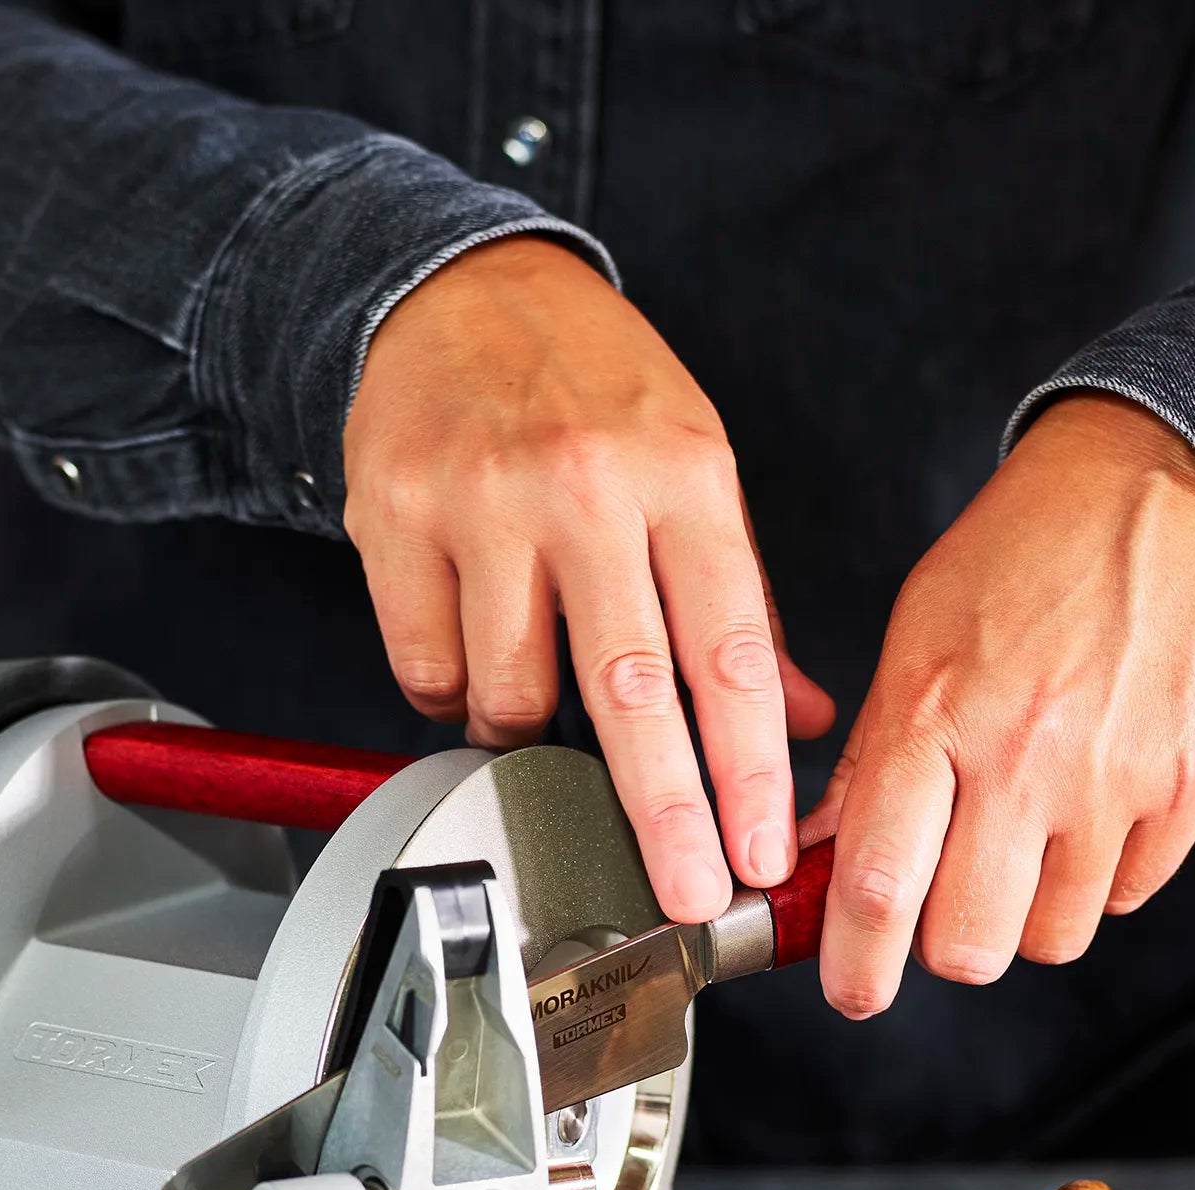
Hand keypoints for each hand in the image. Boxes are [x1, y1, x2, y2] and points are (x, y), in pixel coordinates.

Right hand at [343, 236, 834, 920]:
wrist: (456, 290)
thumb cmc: (587, 386)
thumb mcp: (693, 463)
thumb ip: (740, 597)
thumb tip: (798, 718)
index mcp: (681, 475)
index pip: (728, 649)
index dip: (746, 769)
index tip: (757, 850)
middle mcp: (583, 487)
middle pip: (628, 689)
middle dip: (663, 810)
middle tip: (684, 892)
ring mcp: (482, 504)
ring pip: (511, 695)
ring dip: (531, 736)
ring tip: (541, 701)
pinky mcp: (395, 521)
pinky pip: (425, 671)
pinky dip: (452, 696)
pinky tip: (471, 656)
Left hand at [804, 391, 1194, 1017]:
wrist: (1160, 487)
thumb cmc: (1018, 558)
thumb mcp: (911, 642)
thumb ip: (866, 763)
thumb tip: (817, 860)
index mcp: (933, 717)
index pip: (877, 884)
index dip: (853, 964)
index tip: (848, 988)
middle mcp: (1024, 756)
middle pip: (969, 944)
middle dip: (941, 952)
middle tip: (935, 913)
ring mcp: (1115, 776)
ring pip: (1051, 937)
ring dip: (1021, 918)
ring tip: (1014, 846)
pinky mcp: (1188, 782)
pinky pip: (1126, 896)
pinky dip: (1094, 882)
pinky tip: (1079, 817)